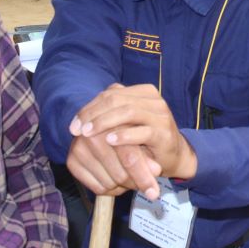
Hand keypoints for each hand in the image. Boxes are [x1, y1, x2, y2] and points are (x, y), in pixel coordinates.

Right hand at [66, 132, 161, 198]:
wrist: (110, 132)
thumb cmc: (134, 138)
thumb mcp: (145, 145)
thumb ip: (150, 157)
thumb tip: (157, 171)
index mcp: (114, 124)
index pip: (130, 157)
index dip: (143, 177)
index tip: (154, 193)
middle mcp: (93, 134)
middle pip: (120, 174)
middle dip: (135, 183)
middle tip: (144, 183)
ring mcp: (79, 147)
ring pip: (110, 183)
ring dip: (123, 186)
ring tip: (128, 175)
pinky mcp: (71, 161)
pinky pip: (97, 188)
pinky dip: (110, 189)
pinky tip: (115, 177)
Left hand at [70, 84, 197, 197]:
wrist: (175, 155)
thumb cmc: (145, 138)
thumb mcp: (128, 123)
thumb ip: (112, 113)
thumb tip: (82, 115)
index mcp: (144, 92)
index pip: (111, 93)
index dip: (89, 108)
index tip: (73, 125)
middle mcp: (154, 100)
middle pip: (117, 100)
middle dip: (93, 115)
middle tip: (78, 130)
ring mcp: (161, 115)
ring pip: (128, 112)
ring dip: (104, 123)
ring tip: (88, 134)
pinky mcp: (164, 133)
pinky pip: (142, 131)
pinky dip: (124, 135)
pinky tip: (109, 141)